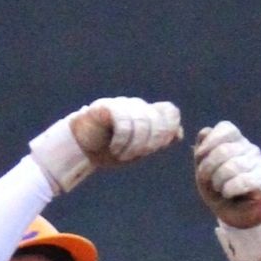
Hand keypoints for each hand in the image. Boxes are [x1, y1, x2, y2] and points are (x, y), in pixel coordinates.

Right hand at [30, 98, 181, 192]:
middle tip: (136, 155)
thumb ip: (159, 142)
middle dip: (151, 143)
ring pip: (142, 122)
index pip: (170, 112)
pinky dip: (122, 141)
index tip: (158, 147)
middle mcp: (135, 106)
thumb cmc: (111, 150)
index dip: (169, 129)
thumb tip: (179, 134)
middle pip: (158, 120)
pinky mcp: (105, 107)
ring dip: (135, 146)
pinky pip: (123, 122)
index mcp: (146, 114)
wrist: (82, 149)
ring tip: (123, 155)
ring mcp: (120, 104)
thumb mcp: (140, 150)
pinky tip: (115, 149)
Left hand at [194, 121, 260, 225]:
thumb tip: (205, 133)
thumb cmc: (219, 190)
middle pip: (223, 150)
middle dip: (208, 167)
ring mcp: (259, 165)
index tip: (199, 158)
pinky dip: (229, 189)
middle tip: (207, 180)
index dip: (209, 142)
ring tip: (219, 188)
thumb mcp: (204, 169)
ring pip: (231, 167)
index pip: (226, 128)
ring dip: (218, 181)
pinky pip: (242, 181)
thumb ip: (202, 150)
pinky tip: (228, 193)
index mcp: (237, 141)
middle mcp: (250, 149)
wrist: (236, 215)